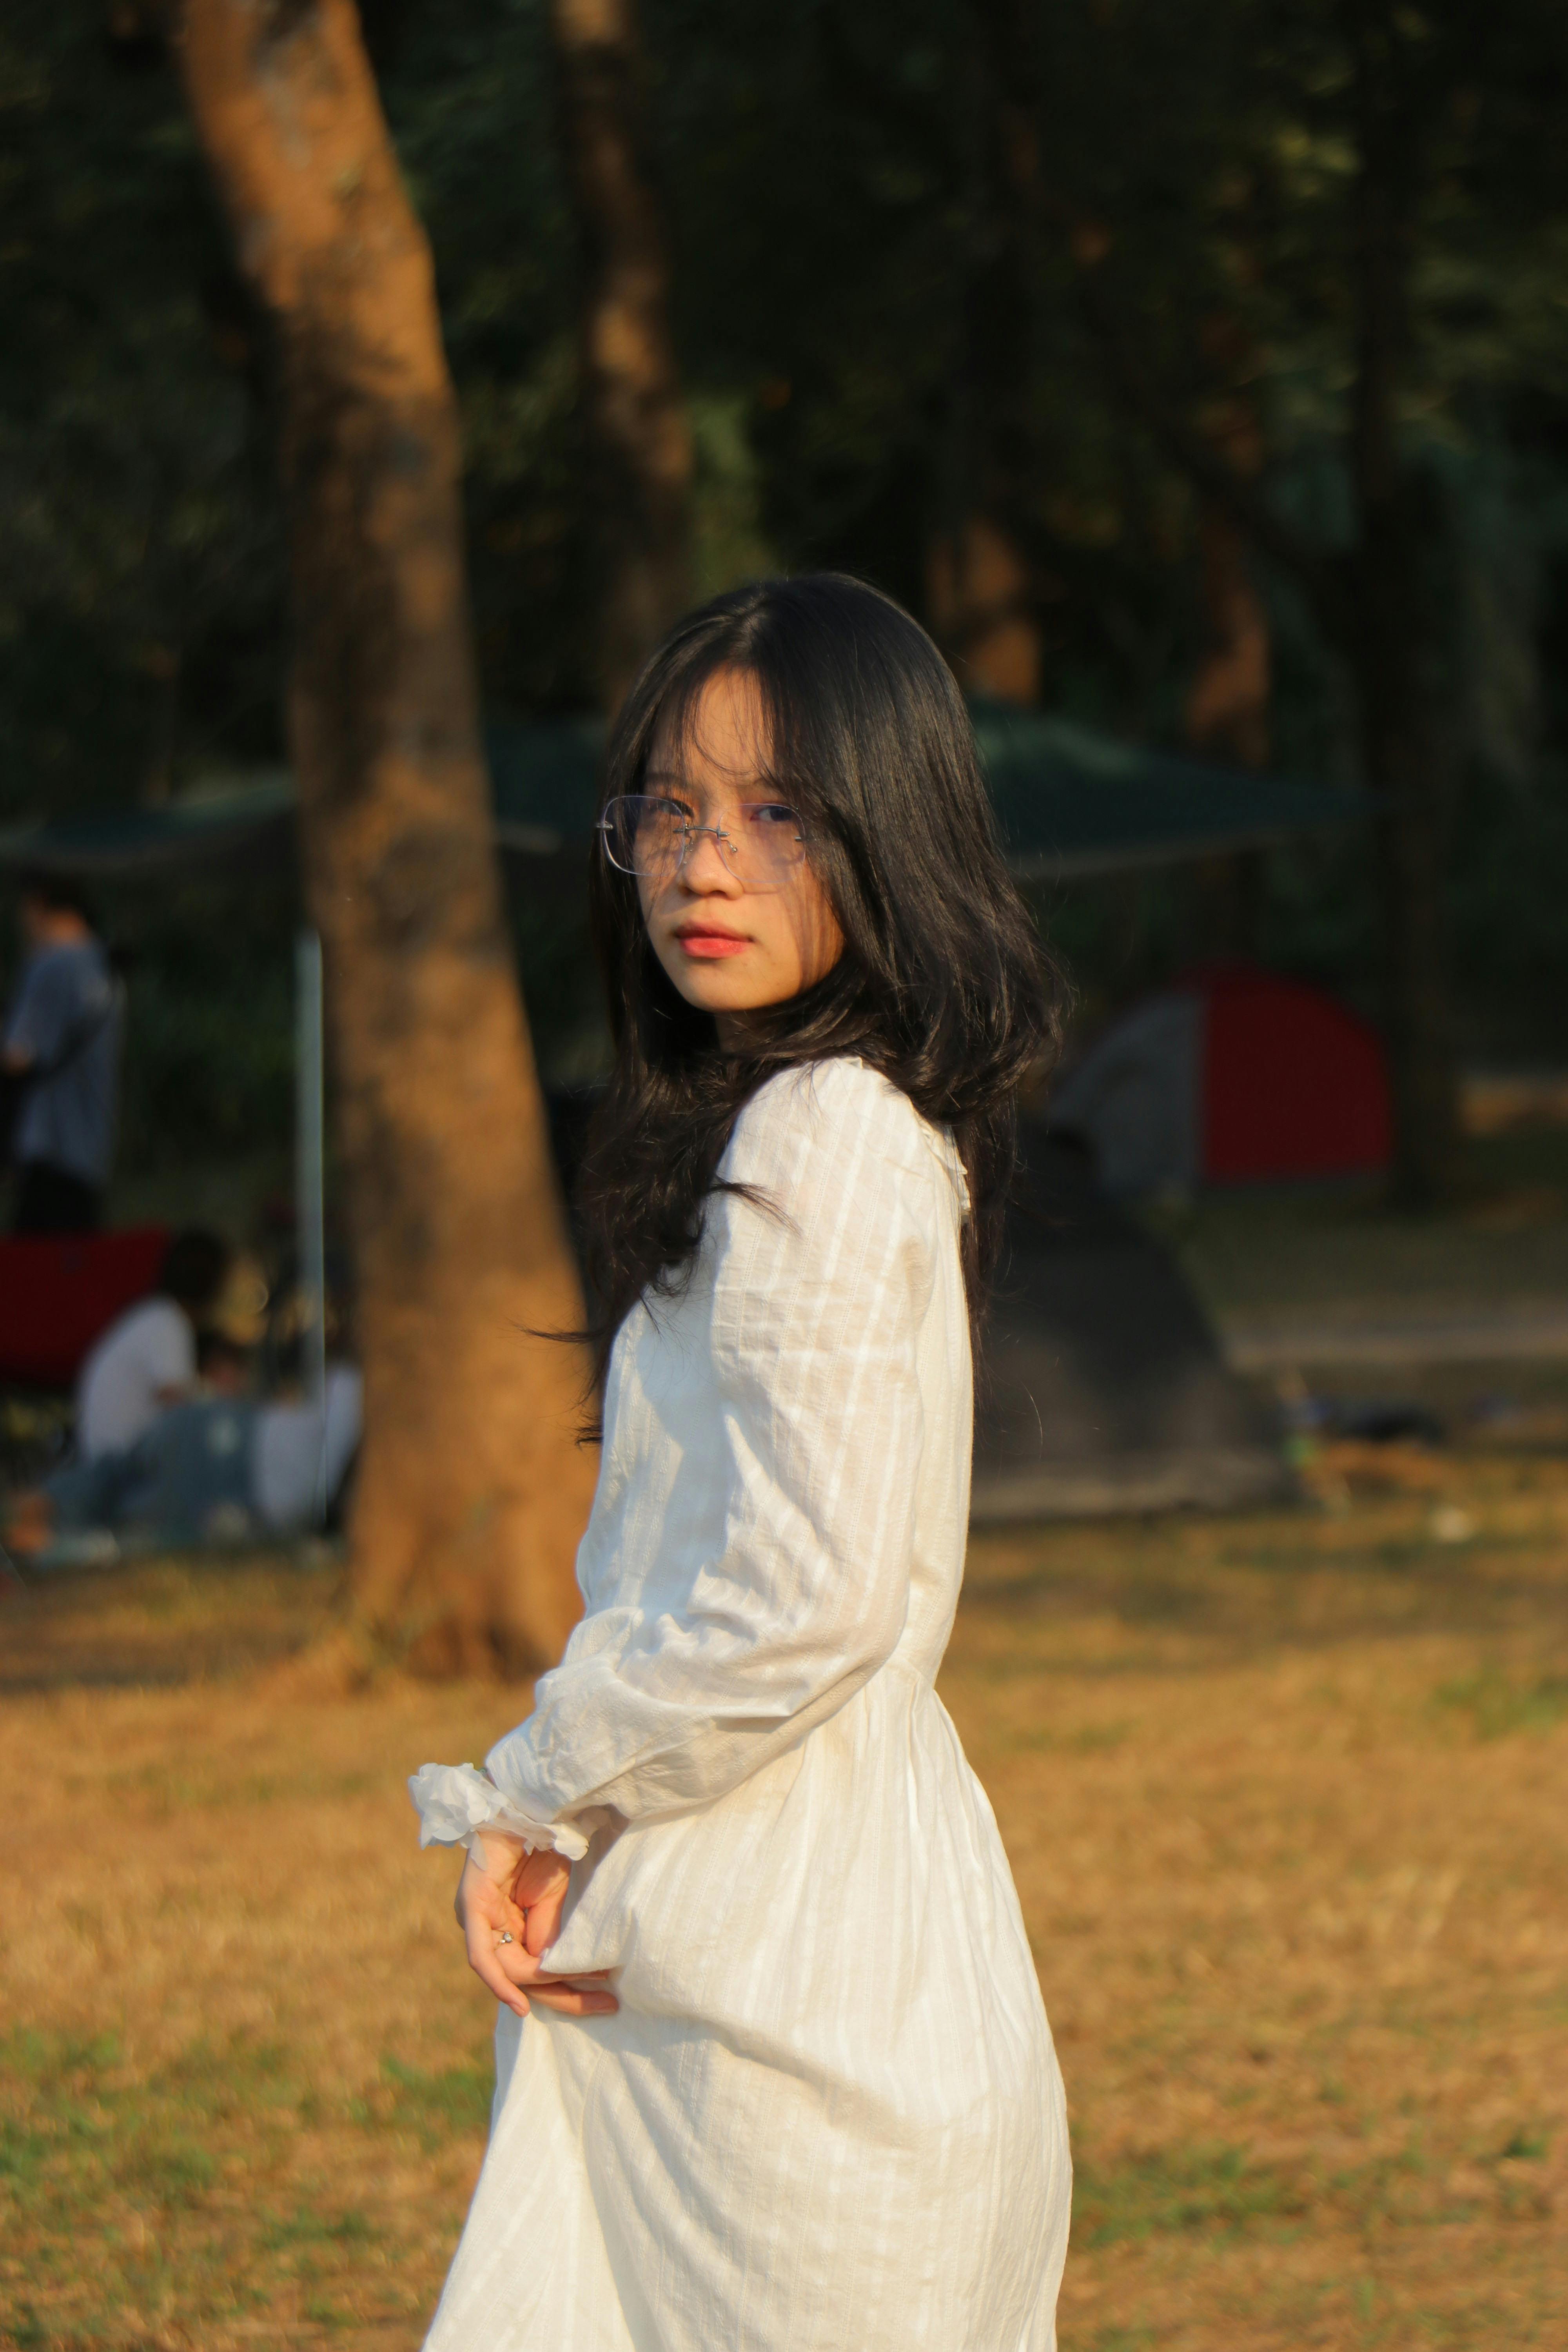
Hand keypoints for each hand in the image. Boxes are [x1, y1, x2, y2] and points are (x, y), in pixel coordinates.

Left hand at [455, 1831, 617, 2021]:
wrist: (527, 1802)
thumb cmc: (542, 1844)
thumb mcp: (556, 1896)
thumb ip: (550, 1934)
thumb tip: (555, 1972)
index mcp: (506, 1925)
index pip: (535, 1972)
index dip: (570, 1988)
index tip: (608, 1997)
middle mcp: (488, 1928)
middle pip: (523, 1979)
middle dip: (566, 1995)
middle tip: (606, 2006)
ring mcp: (475, 1919)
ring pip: (509, 1972)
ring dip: (549, 1984)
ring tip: (593, 1987)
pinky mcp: (470, 1907)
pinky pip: (481, 1957)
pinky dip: (500, 1981)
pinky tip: (520, 2002)